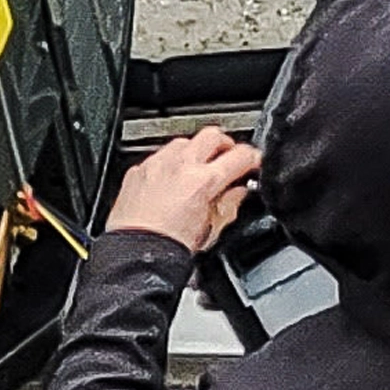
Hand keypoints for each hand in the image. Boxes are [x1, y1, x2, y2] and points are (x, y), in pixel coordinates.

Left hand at [104, 127, 260, 252]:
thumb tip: (239, 191)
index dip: (253, 158)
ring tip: (199, 170)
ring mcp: (156, 164)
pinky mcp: (138, 170)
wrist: (135, 253)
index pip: (240, 156)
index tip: (254, 163)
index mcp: (203, 181)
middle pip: (212, 136)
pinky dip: (171, 163)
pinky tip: (173, 180)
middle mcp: (179, 165)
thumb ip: (230, 204)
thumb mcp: (213, 230)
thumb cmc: (169, 247)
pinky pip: (159, 156)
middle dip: (226, 145)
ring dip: (196, 152)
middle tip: (229, 159)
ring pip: (183, 142)